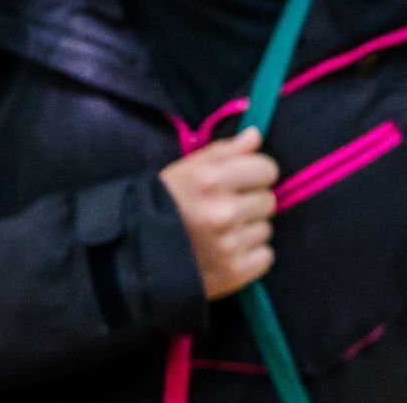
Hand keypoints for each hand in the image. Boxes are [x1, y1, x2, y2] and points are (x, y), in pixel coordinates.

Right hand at [162, 129, 279, 299]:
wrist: (138, 250)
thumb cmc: (165, 203)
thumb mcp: (187, 169)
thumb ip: (224, 151)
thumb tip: (255, 135)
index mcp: (211, 180)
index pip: (267, 169)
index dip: (253, 174)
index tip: (238, 182)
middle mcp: (224, 211)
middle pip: (269, 200)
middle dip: (250, 202)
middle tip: (224, 209)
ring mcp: (231, 244)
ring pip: (266, 229)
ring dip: (248, 229)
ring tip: (221, 232)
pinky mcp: (235, 271)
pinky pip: (265, 256)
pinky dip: (250, 255)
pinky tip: (227, 251)